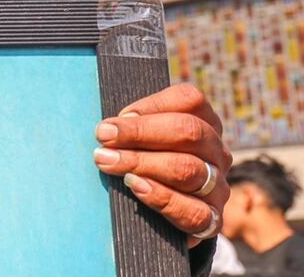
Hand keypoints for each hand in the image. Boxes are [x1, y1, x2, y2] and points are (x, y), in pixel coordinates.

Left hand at [93, 83, 230, 247]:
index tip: (117, 117)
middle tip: (103, 137)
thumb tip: (107, 127)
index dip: (151, 105)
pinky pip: (195, 211)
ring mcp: (218, 187)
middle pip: (189, 131)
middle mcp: (216, 152)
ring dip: (142, 163)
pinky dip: (162, 198)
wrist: (159, 222)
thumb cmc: (141, 164)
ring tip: (107, 162)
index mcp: (203, 122)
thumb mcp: (139, 139)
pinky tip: (136, 187)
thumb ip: (130, 127)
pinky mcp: (212, 220)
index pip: (189, 100)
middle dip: (140, 132)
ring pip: (188, 169)